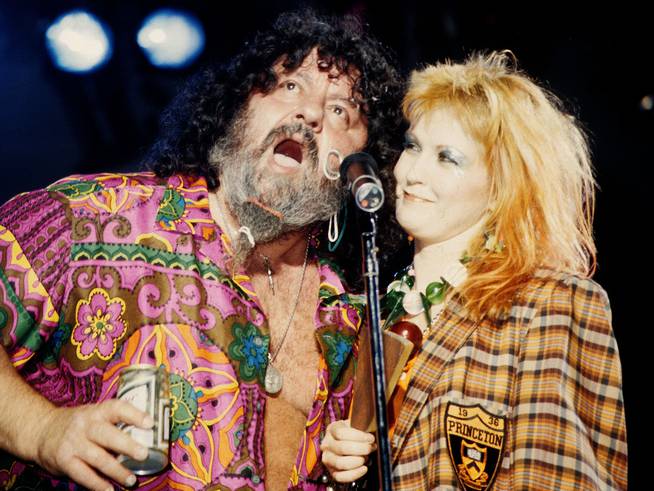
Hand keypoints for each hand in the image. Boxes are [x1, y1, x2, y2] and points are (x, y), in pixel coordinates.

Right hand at [33, 399, 153, 490]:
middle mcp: (85, 426)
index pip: (116, 408)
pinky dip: (97, 484)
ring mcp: (73, 443)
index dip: (134, 414)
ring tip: (131, 479)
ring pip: (97, 458)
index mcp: (96, 411)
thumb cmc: (77, 424)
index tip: (150, 423)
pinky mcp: (64, 461)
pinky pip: (83, 474)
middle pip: (107, 434)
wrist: (41, 430)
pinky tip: (109, 490)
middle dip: (126, 445)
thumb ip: (113, 423)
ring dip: (116, 471)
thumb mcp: (93, 414)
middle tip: (143, 454)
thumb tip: (145, 435)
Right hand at [320, 420, 375, 482]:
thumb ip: (364, 426)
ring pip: (341, 463)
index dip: (358, 436)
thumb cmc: (353, 434)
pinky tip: (364, 468)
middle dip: (361, 449)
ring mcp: (328, 458)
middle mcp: (327, 444)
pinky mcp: (331, 471)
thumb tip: (373, 431)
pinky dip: (355, 474)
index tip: (371, 438)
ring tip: (366, 457)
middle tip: (371, 448)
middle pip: (342, 448)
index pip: (341, 433)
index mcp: (332, 429)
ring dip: (358, 461)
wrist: (347, 442)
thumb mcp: (356, 424)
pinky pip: (341, 477)